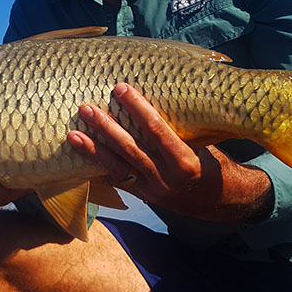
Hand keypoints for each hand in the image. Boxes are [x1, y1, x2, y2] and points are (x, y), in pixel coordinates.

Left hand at [68, 83, 273, 221]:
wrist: (219, 203)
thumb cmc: (214, 163)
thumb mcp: (205, 144)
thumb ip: (183, 128)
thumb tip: (165, 92)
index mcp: (185, 162)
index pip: (157, 130)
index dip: (138, 108)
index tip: (121, 88)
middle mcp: (166, 179)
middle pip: (130, 149)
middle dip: (106, 128)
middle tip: (86, 108)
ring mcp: (152, 191)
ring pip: (117, 168)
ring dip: (93, 149)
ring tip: (72, 133)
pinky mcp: (142, 197)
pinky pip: (116, 181)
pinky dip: (98, 168)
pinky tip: (79, 156)